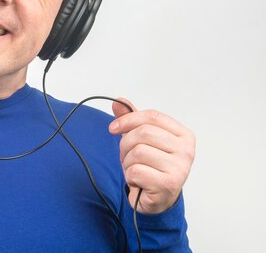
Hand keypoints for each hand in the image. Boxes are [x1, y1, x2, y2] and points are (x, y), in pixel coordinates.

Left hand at [109, 98, 195, 213]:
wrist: (158, 198)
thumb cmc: (151, 166)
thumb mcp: (142, 140)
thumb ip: (132, 120)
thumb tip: (119, 101)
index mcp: (183, 135)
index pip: (152, 116)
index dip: (128, 119)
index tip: (113, 128)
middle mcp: (186, 150)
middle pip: (143, 133)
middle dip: (126, 144)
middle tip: (127, 156)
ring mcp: (180, 168)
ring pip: (138, 152)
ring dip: (127, 162)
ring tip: (135, 169)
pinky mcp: (169, 184)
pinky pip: (136, 171)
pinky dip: (130, 176)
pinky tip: (138, 181)